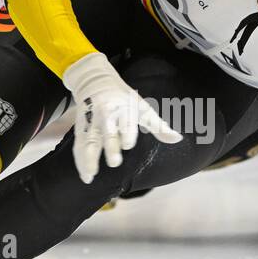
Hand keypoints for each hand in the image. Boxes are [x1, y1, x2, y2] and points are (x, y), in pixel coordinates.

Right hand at [62, 52, 182, 183]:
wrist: (95, 81)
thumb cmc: (123, 98)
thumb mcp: (142, 107)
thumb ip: (158, 126)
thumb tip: (178, 139)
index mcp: (123, 109)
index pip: (126, 123)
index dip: (127, 134)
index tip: (127, 145)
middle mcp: (106, 116)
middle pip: (107, 133)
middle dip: (110, 147)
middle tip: (114, 163)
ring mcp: (91, 122)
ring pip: (89, 142)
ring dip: (88, 159)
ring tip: (91, 175)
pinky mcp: (81, 128)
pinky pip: (79, 146)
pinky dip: (80, 161)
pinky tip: (86, 177)